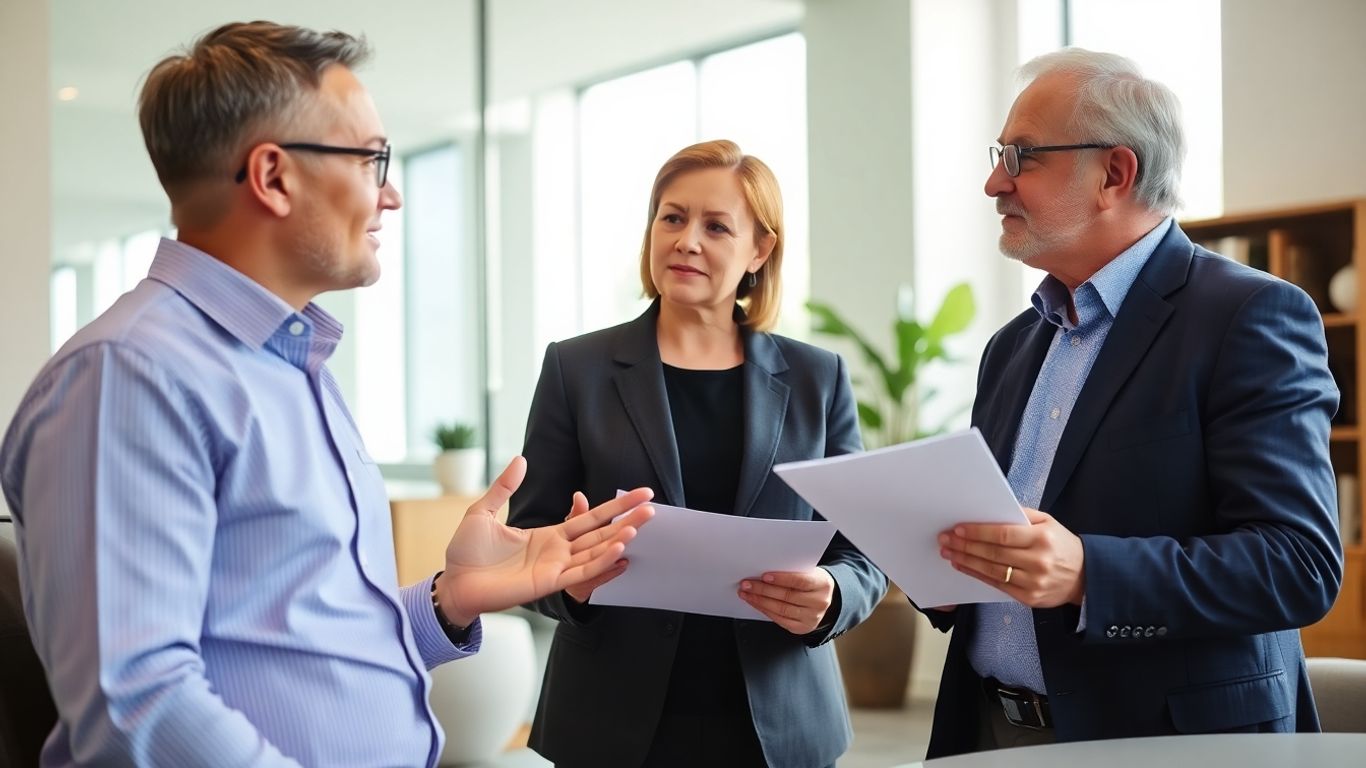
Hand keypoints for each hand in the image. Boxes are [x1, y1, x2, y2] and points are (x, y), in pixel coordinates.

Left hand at [437, 457, 654, 625]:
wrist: (454, 582)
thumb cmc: (466, 552)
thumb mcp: (484, 511)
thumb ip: (505, 487)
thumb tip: (521, 459)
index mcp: (549, 535)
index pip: (589, 518)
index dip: (613, 506)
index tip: (637, 493)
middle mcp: (558, 552)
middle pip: (600, 533)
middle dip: (626, 520)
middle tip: (652, 508)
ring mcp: (555, 568)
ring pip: (595, 552)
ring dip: (618, 540)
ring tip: (640, 526)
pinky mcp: (548, 583)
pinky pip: (581, 572)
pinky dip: (601, 562)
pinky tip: (619, 551)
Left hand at [738, 567, 835, 634]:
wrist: (822, 598)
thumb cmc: (811, 581)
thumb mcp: (808, 572)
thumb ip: (792, 571)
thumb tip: (764, 571)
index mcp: (823, 584)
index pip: (800, 581)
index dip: (781, 579)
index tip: (764, 576)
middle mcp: (819, 602)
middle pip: (788, 596)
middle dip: (763, 590)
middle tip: (747, 584)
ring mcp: (811, 617)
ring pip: (781, 609)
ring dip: (760, 601)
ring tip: (746, 593)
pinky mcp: (802, 627)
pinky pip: (780, 620)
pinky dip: (765, 610)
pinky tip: (755, 603)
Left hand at [938, 507, 1084, 607]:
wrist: (1085, 577)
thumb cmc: (1061, 545)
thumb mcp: (1048, 522)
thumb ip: (1022, 515)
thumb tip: (991, 510)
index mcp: (1042, 538)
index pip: (1004, 534)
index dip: (978, 532)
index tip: (958, 528)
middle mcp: (1038, 561)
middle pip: (994, 553)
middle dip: (965, 545)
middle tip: (945, 539)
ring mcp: (1033, 582)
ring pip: (992, 571)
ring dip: (966, 561)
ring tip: (949, 552)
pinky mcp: (1029, 598)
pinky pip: (997, 585)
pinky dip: (977, 575)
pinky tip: (963, 566)